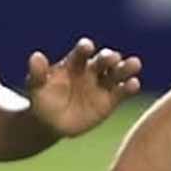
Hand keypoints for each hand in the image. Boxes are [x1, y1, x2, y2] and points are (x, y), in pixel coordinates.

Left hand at [26, 38, 141, 136]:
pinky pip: (123, 91)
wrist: (51, 123)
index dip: (84, 48)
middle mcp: (91, 71)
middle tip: (112, 58)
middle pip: (103, 60)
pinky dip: (129, 87)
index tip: (87, 47)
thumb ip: (37, 73)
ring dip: (126, 68)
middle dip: (108, 58)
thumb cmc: (42, 100)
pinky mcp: (112, 100)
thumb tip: (36, 56)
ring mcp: (102, 85)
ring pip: (117, 72)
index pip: (81, 52)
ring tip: (134, 64)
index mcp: (73, 63)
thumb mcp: (35, 87)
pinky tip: (134, 84)